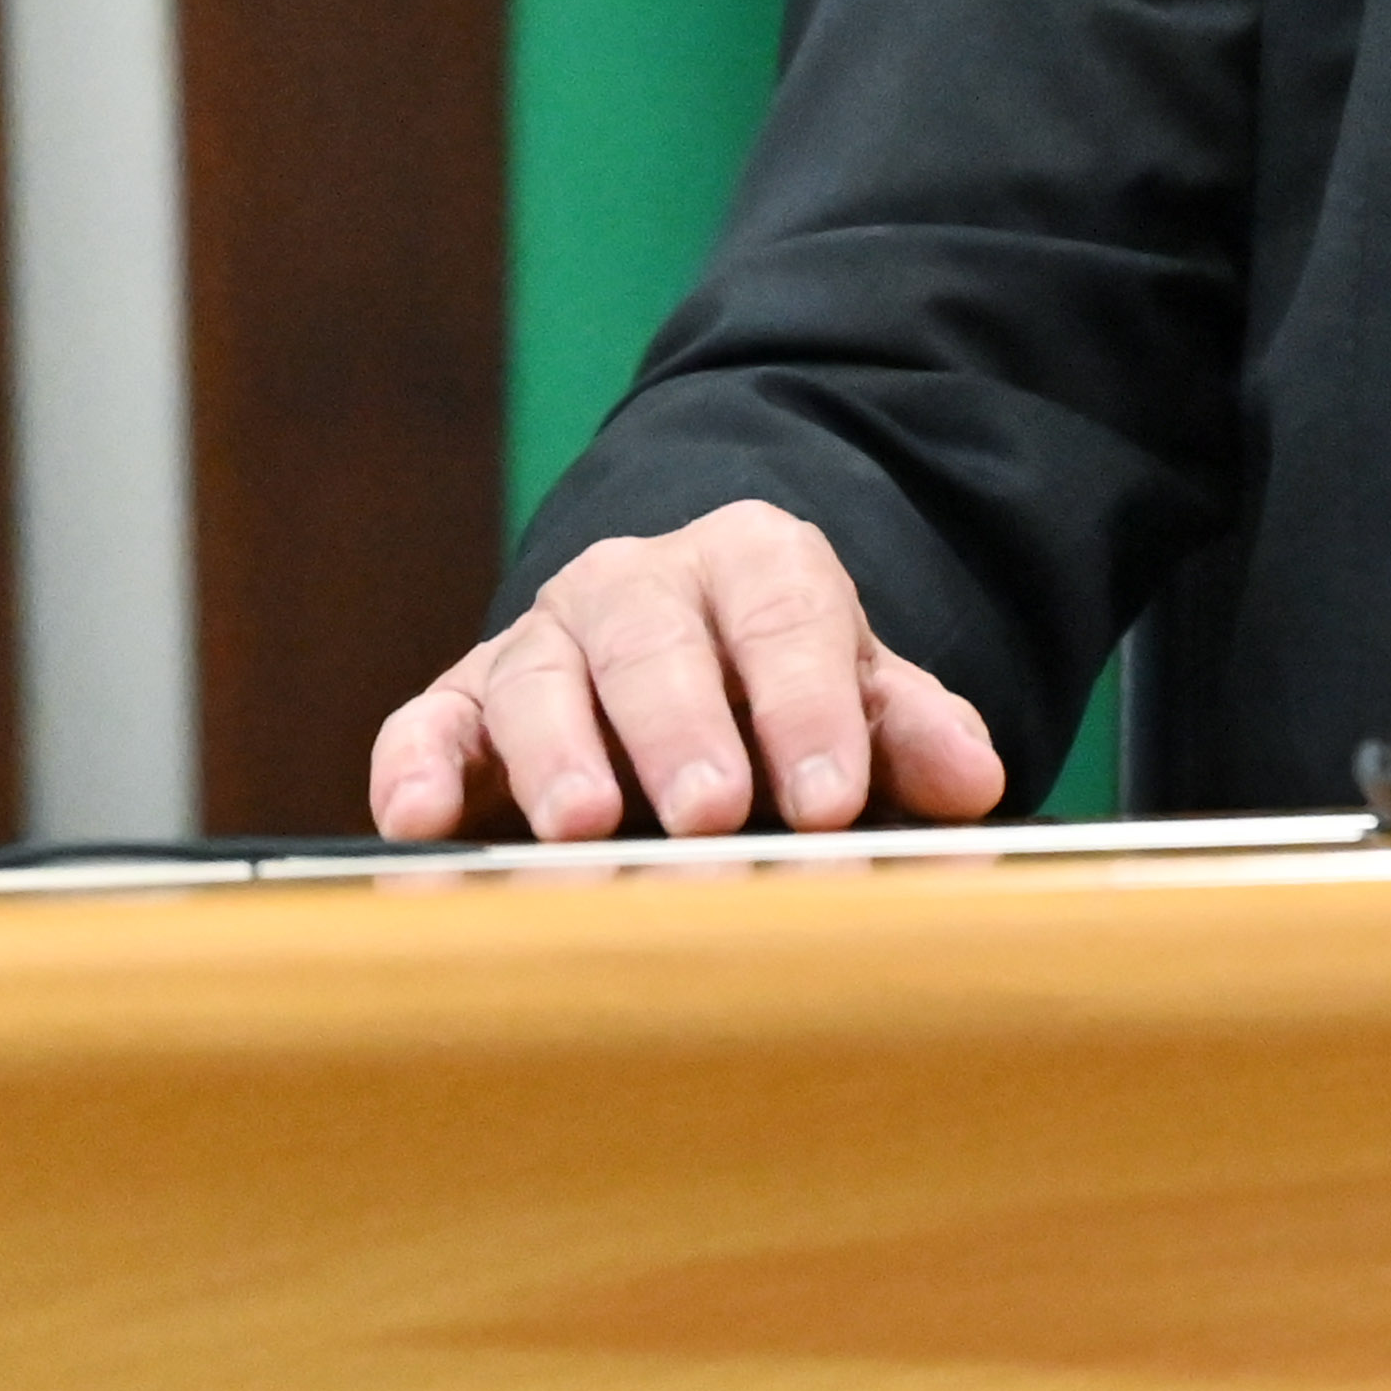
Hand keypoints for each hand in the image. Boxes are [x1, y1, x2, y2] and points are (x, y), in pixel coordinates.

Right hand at [366, 500, 1006, 843]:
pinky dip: (416, 767)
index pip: (788, 619)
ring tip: (583, 826)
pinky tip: (423, 822)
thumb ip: (911, 731)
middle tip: (711, 815)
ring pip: (538, 677)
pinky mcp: (458, 702)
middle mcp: (638, 585)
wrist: (680, 654)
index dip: (810, 709)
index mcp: (755, 564)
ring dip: (558, 753)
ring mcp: (543, 640)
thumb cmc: (778, 690)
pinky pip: (427, 722)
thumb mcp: (856, 692)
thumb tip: (973, 782)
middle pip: (658, 643)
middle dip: (685, 731)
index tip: (833, 800)